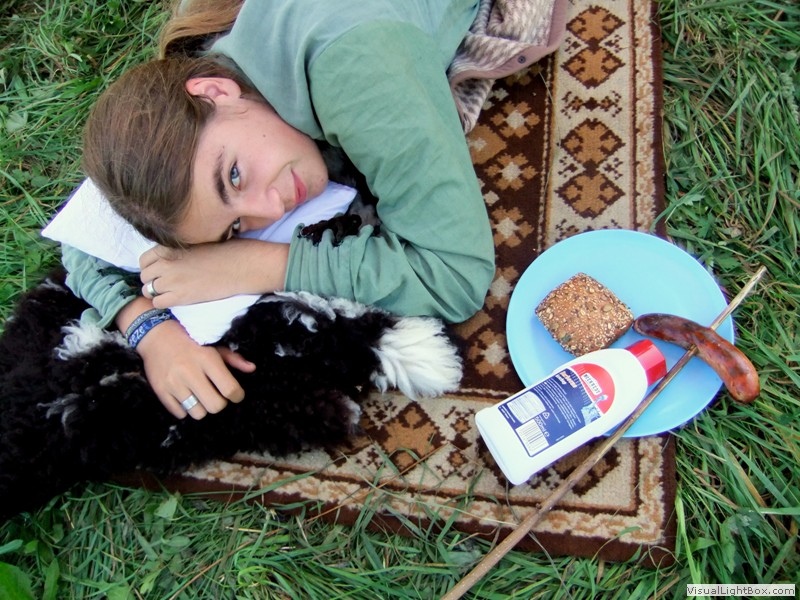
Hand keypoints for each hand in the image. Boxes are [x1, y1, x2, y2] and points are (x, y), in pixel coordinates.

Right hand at [135, 319, 255, 418]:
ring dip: (202, 407)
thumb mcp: (213, 345)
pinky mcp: (161, 391)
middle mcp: (190, 372)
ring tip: (199, 395)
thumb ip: (233, 358)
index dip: (237, 395)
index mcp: (207, 359)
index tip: (236, 394)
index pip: (230, 389)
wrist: (156, 336)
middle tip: (216, 395)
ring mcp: (173, 383)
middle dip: (220, 403)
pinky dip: (185, 409)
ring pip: (198, 413)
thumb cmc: (190, 341)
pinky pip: (180, 414)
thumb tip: (251, 368)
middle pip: (215, 406)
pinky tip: (186, 396)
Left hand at [139, 239, 288, 307]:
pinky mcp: (180, 296)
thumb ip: (177, 251)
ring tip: (172, 293)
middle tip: (167, 284)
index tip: (160, 272)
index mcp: (169, 247)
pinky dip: (163, 302)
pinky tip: (176, 299)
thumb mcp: (196, 242)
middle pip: (144, 276)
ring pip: (148, 290)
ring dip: (157, 292)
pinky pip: (158, 302)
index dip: (150, 268)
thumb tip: (167, 261)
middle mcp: (166, 262)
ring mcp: (171, 280)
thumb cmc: (224, 252)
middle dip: (153, 281)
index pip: (144, 260)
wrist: (240, 266)